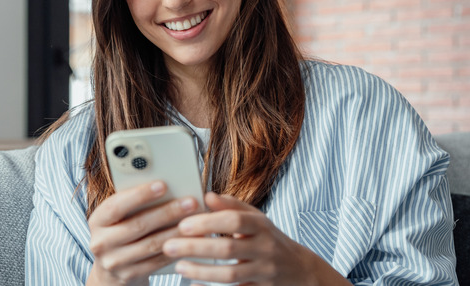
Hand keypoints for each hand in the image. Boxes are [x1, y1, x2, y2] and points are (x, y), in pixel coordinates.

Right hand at [86, 180, 200, 285]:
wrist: (110, 270)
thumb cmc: (120, 232)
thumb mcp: (118, 217)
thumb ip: (132, 203)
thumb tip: (164, 186)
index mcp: (97, 221)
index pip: (116, 205)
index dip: (140, 195)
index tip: (163, 184)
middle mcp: (101, 242)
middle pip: (138, 225)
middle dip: (167, 212)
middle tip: (190, 202)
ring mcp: (114, 262)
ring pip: (151, 244)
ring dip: (176, 231)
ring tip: (195, 220)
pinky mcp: (129, 275)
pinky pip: (157, 261)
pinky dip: (175, 249)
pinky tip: (189, 240)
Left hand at [162, 192, 350, 285]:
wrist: (300, 271)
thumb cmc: (269, 239)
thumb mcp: (256, 218)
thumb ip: (231, 206)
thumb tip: (206, 195)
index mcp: (261, 225)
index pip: (234, 220)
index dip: (207, 222)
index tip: (182, 224)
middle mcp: (265, 248)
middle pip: (228, 248)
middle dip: (196, 247)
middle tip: (169, 246)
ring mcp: (265, 272)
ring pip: (231, 274)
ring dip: (201, 271)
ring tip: (179, 267)